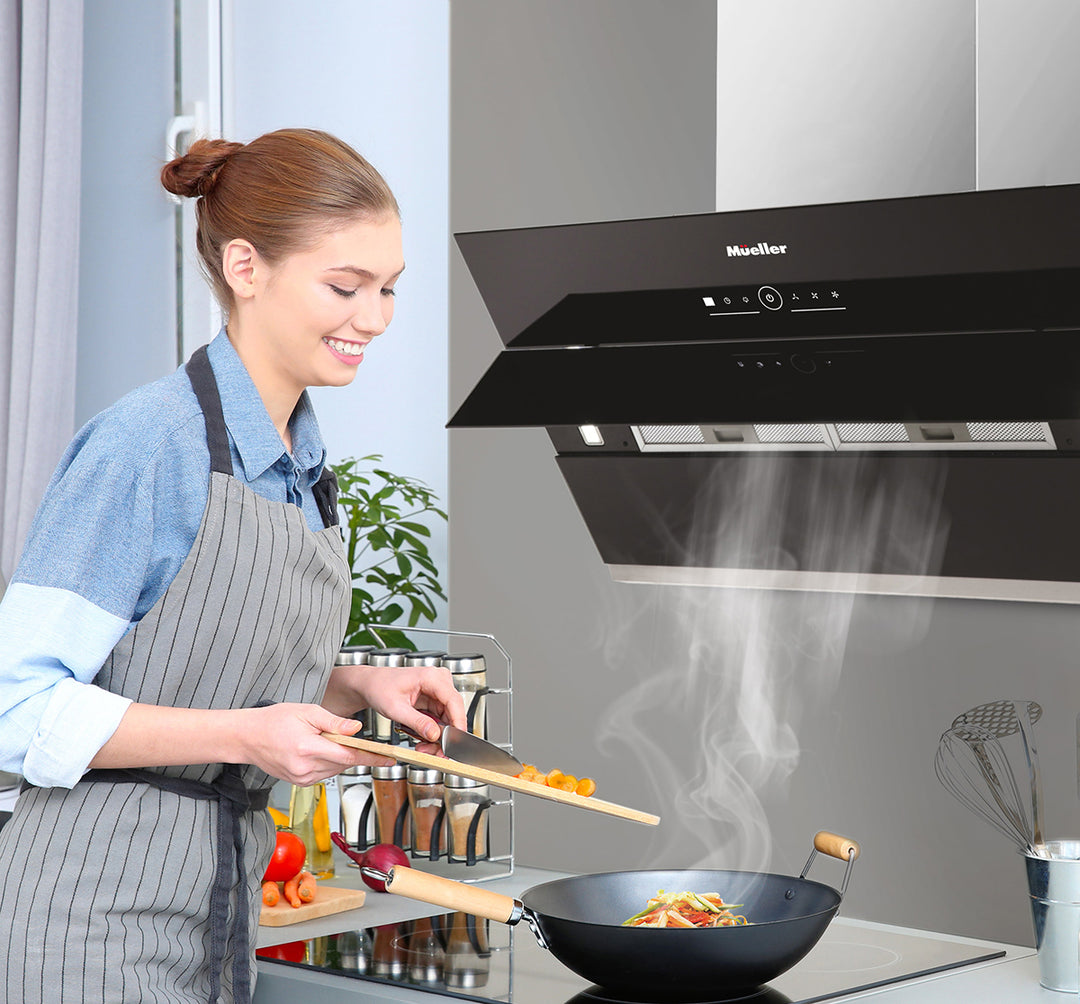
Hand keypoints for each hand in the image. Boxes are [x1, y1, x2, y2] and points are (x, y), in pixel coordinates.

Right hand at [238, 703, 392, 784]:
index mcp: (307, 748)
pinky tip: (321, 750)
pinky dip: (329, 762)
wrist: (247, 736)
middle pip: (344, 762)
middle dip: (356, 752)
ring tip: (330, 740)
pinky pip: (324, 773)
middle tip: (361, 741)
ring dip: (342, 757)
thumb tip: (356, 728)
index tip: (388, 757)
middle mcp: (305, 767)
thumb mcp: (307, 711)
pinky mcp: (299, 782)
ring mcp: (301, 777)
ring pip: (335, 769)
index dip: (371, 756)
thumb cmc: (273, 720)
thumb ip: (334, 722)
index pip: (348, 755)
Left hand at [323, 663, 467, 747]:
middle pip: (453, 713)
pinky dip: (434, 733)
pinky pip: (441, 720)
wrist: (371, 684)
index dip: (458, 723)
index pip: (454, 701)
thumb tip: (435, 734)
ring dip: (439, 737)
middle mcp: (439, 682)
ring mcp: (438, 691)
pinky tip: (424, 741)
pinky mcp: (435, 700)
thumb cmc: (379, 687)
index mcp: (431, 677)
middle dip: (445, 736)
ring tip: (424, 748)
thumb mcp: (395, 708)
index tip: (456, 742)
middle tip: (434, 753)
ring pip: (448, 720)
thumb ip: (417, 722)